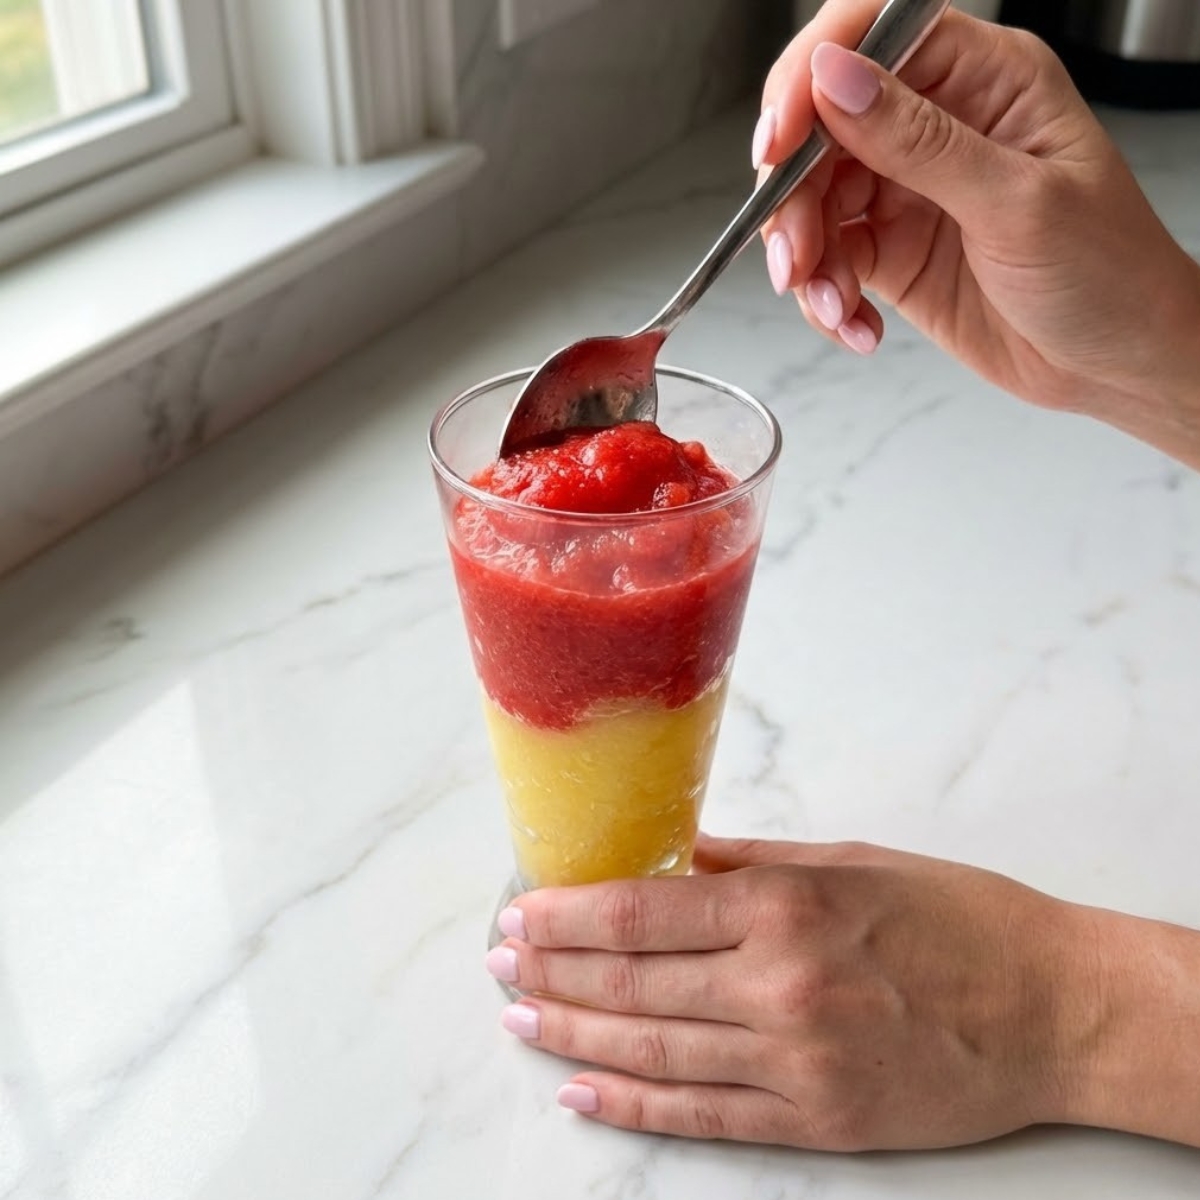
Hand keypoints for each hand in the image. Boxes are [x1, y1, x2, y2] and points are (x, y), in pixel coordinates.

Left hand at [487, 835, 1094, 1149]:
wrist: (1053, 1009)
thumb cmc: (957, 918)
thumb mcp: (849, 862)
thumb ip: (750, 863)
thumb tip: (671, 856)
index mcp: (786, 908)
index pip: (643, 913)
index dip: (568, 916)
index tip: (519, 912)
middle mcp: (779, 987)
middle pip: (633, 983)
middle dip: (553, 971)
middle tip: (500, 964)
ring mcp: (794, 1063)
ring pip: (653, 1051)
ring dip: (576, 1035)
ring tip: (520, 1020)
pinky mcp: (815, 1120)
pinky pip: (704, 1116)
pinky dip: (634, 1107)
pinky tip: (582, 1095)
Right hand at [754, 3, 1199, 465]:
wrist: (1117, 363)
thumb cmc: (1107, 272)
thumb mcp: (1017, 202)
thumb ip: (919, 140)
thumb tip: (836, 76)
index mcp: (984, 79)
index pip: (874, 38)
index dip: (811, 77)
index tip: (779, 141)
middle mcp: (939, 125)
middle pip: (823, 127)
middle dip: (795, 195)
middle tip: (795, 256)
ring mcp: (910, 190)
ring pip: (814, 200)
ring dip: (806, 257)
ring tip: (833, 305)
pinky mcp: (892, 252)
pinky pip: (830, 262)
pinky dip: (827, 298)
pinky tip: (857, 326)